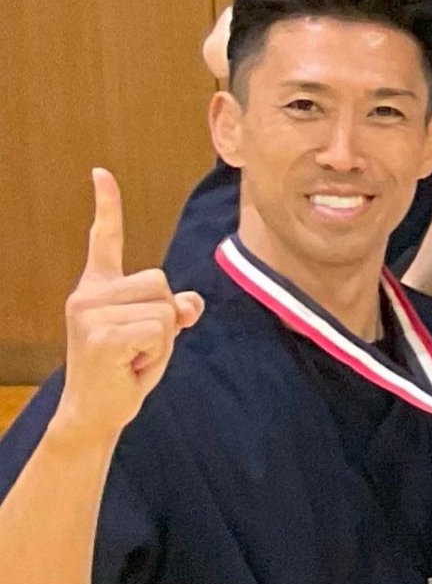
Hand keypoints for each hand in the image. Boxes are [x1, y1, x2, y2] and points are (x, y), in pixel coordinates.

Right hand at [56, 169, 202, 438]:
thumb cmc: (126, 369)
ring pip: (165, 307)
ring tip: (135, 356)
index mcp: (98, 289)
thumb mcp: (156, 334)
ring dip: (164, 338)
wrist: (96, 411)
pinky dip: (158, 353)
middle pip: (162, 281)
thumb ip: (173, 311)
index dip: (107, 205)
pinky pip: (160, 330)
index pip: (105, 239)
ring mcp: (90, 314)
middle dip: (167, 317)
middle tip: (140, 346)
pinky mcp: (101, 335)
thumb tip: (190, 303)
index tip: (101, 172)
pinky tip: (131, 365)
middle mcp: (88, 295)